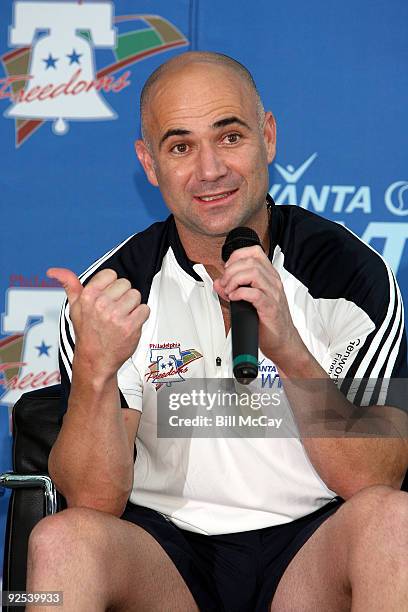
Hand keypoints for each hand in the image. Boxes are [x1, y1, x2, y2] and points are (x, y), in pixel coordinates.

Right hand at [47, 267, 149, 375]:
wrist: (95, 360)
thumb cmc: (87, 333)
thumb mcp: (74, 307)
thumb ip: (69, 285)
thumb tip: (53, 271)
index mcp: (87, 296)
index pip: (110, 274)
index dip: (111, 286)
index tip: (107, 297)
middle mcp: (101, 304)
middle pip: (125, 284)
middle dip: (122, 296)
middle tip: (114, 311)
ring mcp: (116, 316)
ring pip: (136, 295)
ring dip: (132, 306)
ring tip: (121, 318)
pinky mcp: (130, 326)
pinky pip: (145, 309)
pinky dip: (140, 316)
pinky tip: (129, 324)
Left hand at [213, 245, 304, 367]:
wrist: (282, 341)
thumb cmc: (268, 320)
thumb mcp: (249, 300)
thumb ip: (232, 289)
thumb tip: (218, 283)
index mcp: (269, 276)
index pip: (254, 252)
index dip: (236, 256)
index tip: (227, 268)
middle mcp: (273, 282)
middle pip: (250, 261)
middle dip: (231, 270)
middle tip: (225, 283)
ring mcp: (273, 294)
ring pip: (253, 273)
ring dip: (234, 280)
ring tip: (229, 290)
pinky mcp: (270, 307)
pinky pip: (254, 293)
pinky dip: (240, 293)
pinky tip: (235, 298)